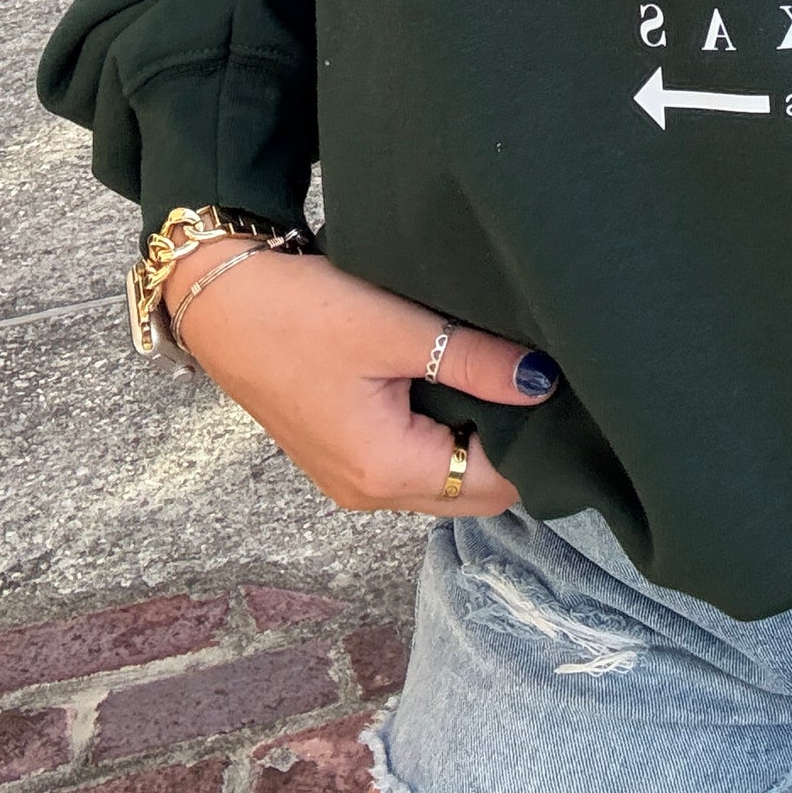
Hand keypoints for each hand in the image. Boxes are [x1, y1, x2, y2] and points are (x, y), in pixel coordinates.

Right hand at [163, 241, 557, 515]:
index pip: (493, 484)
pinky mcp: (340, 451)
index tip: (573, 402)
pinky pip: (412, 460)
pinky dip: (443, 434)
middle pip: (470, 492)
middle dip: (514, 451)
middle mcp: (368, 493)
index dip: (536, 447)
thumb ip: (474, 360)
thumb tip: (545, 383)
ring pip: (442, 476)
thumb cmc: (300, 313)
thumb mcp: (396, 330)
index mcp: (386, 472)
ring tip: (513, 383)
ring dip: (477, 441)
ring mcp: (350, 477)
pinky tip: (463, 385)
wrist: (218, 300)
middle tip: (553, 392)